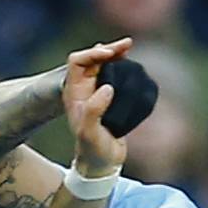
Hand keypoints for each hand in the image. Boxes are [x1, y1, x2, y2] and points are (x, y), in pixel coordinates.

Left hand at [61, 38, 133, 175]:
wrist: (102, 162)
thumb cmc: (92, 149)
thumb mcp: (89, 133)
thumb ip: (94, 111)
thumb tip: (107, 88)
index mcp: (74, 93)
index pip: (77, 61)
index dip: (92, 53)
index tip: (111, 54)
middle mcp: (84, 89)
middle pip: (94, 58)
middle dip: (109, 49)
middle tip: (127, 45)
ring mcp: (98, 93)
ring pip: (106, 65)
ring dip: (118, 56)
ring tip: (129, 51)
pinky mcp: (111, 98)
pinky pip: (118, 75)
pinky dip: (126, 67)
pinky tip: (134, 67)